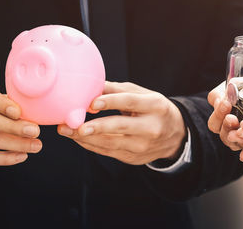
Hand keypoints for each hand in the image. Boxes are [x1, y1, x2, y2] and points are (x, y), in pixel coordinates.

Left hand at [57, 82, 185, 164]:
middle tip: (74, 125)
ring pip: (111, 143)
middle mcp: (151, 127)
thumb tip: (91, 83)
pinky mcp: (134, 158)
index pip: (132, 102)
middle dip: (96, 127)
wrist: (176, 136)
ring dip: (86, 138)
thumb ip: (118, 90)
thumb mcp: (144, 95)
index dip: (111, 102)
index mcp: (155, 106)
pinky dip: (91, 145)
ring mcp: (143, 146)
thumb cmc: (154, 110)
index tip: (92, 103)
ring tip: (67, 130)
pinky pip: (108, 152)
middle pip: (121, 126)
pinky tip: (77, 137)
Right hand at [207, 83, 242, 150]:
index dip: (218, 113)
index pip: (214, 121)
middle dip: (226, 125)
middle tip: (232, 118)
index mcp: (220, 119)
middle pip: (222, 133)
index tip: (226, 103)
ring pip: (233, 143)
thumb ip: (224, 91)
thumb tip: (220, 99)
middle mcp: (227, 131)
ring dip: (237, 138)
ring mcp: (239, 139)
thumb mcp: (232, 87)